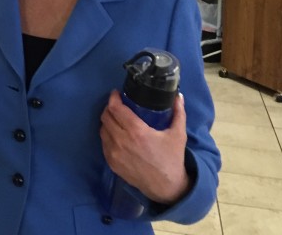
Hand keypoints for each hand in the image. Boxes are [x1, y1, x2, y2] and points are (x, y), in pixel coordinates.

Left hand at [99, 90, 189, 205]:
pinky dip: (107, 135)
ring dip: (107, 121)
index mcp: (136, 131)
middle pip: (106, 117)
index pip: (116, 109)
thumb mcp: (178, 135)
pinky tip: (116, 134)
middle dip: (110, 107)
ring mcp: (114, 153)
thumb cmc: (171, 159)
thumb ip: (178, 113)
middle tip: (118, 105)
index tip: (117, 94)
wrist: (166, 187)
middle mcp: (121, 141)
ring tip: (116, 119)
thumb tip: (178, 96)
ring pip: (102, 129)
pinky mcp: (111, 163)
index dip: (113, 98)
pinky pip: (103, 143)